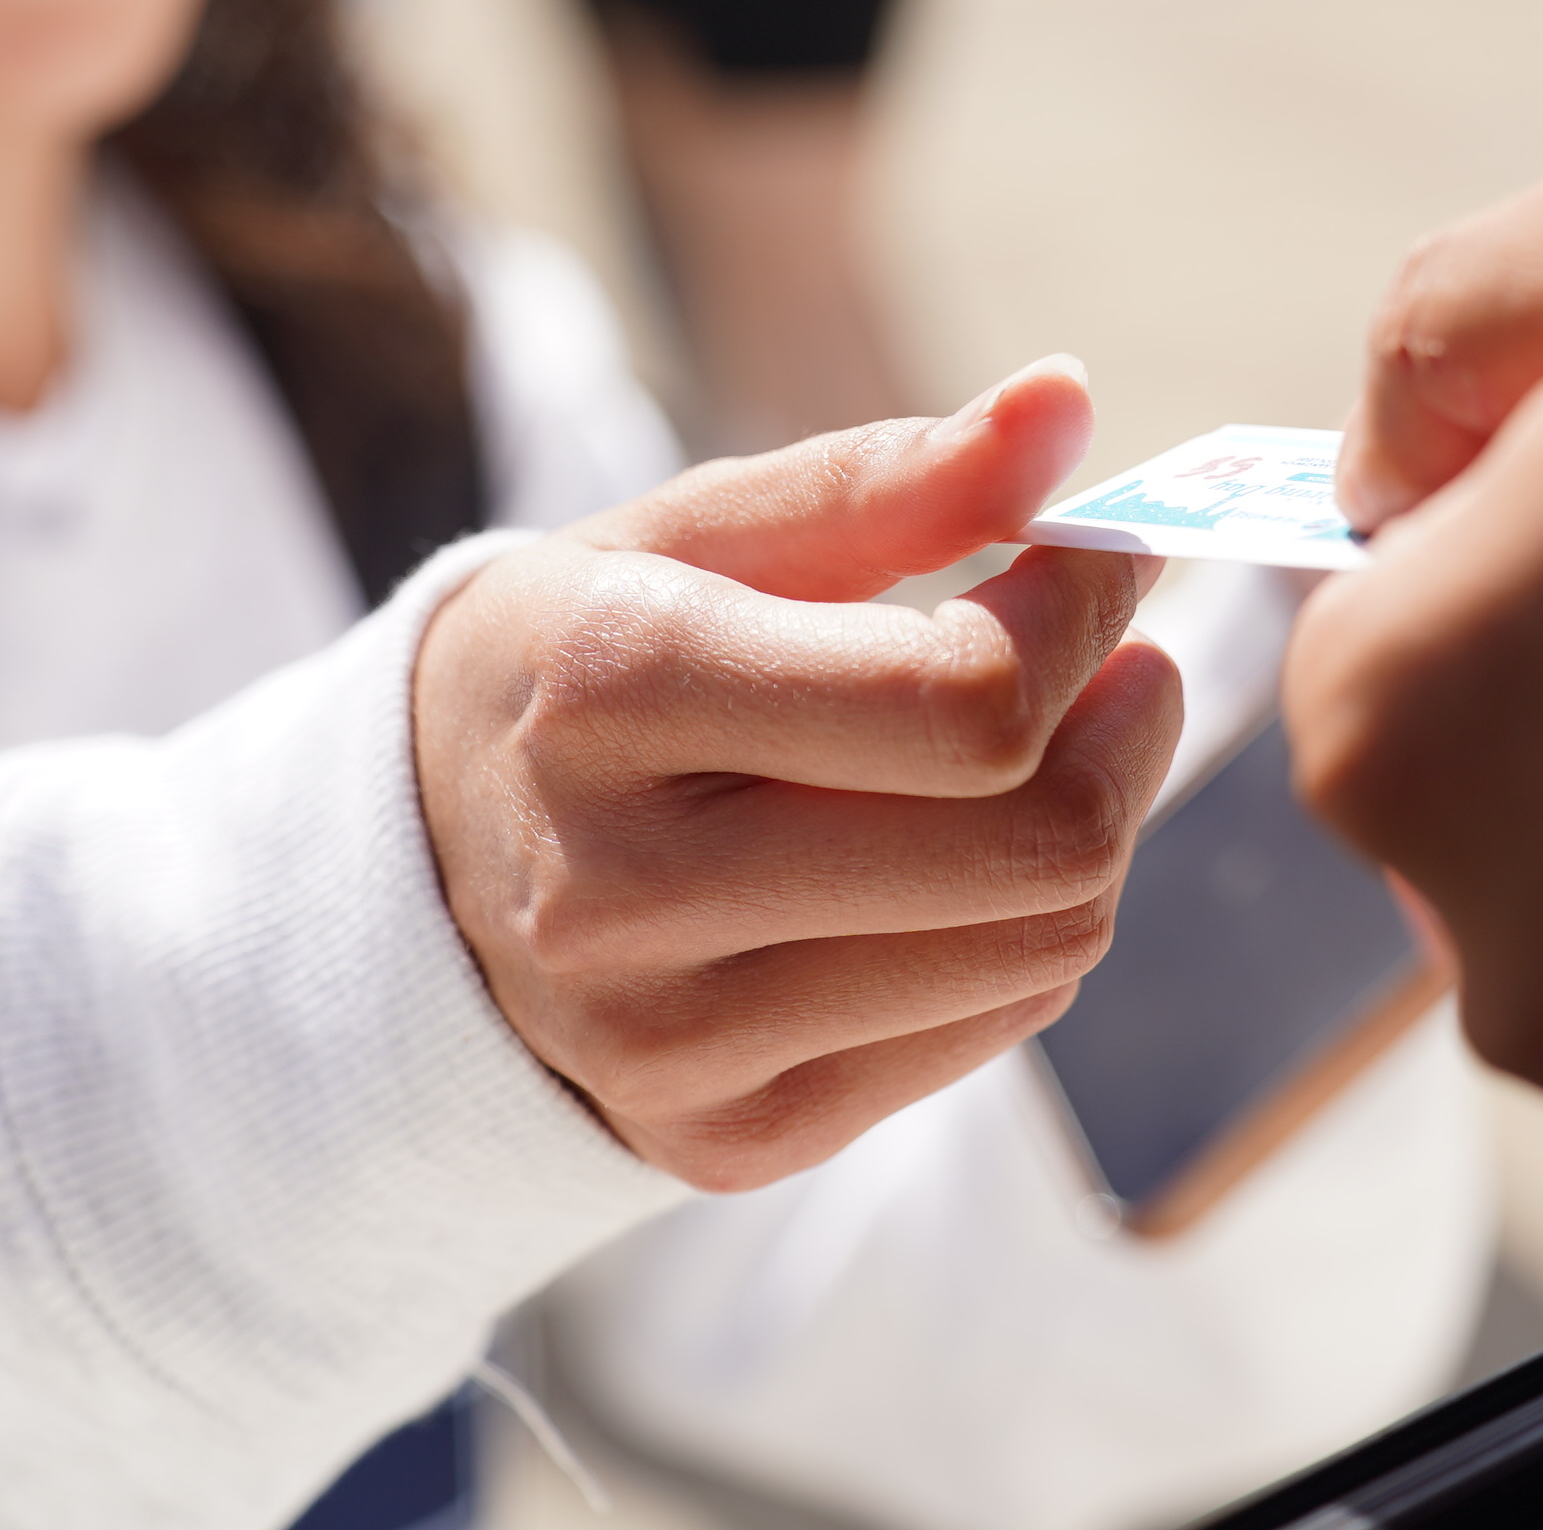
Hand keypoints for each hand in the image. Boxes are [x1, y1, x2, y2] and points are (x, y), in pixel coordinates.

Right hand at [415, 359, 1176, 1190]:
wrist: (417, 868)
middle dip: (1124, 727)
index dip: (1087, 613)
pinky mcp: (731, 1140)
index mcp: (609, 691)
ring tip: (1051, 744)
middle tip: (1122, 657)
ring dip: (1097, 825)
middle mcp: (623, 892)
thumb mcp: (694, 533)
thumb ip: (886, 475)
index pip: (964, 699)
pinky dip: (1022, 925)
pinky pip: (996, 1029)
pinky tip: (966, 853)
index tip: (1104, 553)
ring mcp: (674, 1044)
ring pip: (1043, 948)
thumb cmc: (584, 660)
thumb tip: (1067, 403)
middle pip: (1033, 844)